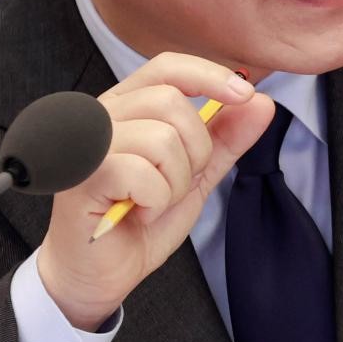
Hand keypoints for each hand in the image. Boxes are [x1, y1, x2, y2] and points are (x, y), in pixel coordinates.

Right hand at [36, 54, 273, 328]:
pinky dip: (155, 201)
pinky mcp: (81, 176)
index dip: (210, 75)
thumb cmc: (138, 222)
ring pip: (161, 139)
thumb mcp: (195, 177)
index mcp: (128, 107)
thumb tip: (261, 103)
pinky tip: (138, 213)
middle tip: (177, 184)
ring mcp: (88, 145)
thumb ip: (224, 140)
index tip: (245, 95)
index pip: (168, 67)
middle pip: (171, 102)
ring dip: (174, 183)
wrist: (101, 274)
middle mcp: (103, 117)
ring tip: (153, 202)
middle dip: (195, 150)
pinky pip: (142, 174)